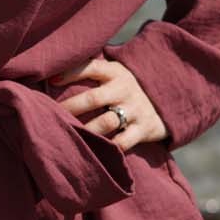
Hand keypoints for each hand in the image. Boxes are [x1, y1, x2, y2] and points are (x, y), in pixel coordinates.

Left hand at [46, 56, 169, 151]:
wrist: (169, 101)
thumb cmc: (127, 89)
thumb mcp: (116, 74)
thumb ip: (93, 70)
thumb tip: (53, 71)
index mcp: (116, 72)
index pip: (91, 67)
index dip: (70, 73)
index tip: (51, 80)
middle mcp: (125, 89)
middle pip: (93, 98)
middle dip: (71, 107)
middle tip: (50, 116)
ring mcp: (135, 110)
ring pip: (106, 122)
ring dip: (86, 130)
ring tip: (68, 135)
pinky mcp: (143, 129)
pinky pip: (123, 142)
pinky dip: (107, 148)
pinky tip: (92, 151)